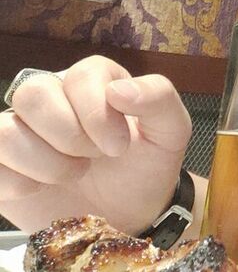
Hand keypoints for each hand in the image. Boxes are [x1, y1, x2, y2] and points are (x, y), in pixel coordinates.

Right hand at [0, 56, 191, 233]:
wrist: (131, 212)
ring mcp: (23, 131)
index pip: (81, 75)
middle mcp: (53, 97)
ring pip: (5, 131)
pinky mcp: (3, 166)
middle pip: (33, 94)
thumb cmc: (147, 164)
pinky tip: (44, 189)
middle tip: (94, 158)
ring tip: (74, 174)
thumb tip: (120, 89)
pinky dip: (19, 183)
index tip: (118, 146)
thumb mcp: (170, 130)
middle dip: (69, 135)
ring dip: (46, 163)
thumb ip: (158, 98)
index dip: (97, 112)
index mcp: (94, 81)